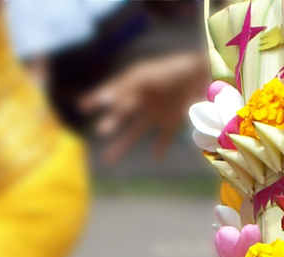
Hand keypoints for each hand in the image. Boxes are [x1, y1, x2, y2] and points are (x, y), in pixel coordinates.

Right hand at [80, 52, 208, 161]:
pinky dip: (161, 147)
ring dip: (124, 143)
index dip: (97, 98)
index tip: (81, 107)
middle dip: (112, 123)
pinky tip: (155, 157)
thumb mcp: (145, 78)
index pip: (112, 92)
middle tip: (101, 132)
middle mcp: (144, 98)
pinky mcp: (174, 121)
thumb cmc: (172, 72)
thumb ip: (125, 90)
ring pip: (137, 131)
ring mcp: (158, 111)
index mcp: (136, 84)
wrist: (202, 76)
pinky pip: (164, 137)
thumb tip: (104, 102)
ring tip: (109, 158)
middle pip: (123, 114)